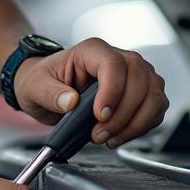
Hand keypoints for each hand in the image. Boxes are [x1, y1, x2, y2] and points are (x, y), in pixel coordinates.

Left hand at [14, 37, 167, 145]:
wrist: (47, 88)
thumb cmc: (42, 81)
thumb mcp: (34, 87)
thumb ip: (50, 93)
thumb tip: (69, 102)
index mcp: (91, 51)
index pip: (113, 64)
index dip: (112, 91)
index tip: (100, 116)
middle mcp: (117, 57)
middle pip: (139, 79)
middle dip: (123, 115)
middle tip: (100, 135)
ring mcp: (133, 74)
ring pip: (153, 94)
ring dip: (136, 123)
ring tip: (109, 138)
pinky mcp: (140, 91)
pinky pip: (155, 108)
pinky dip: (142, 126)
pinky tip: (120, 135)